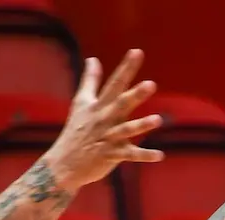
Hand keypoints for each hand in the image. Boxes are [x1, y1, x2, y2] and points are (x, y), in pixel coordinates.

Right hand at [45, 49, 164, 188]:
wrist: (64, 163)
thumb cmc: (76, 130)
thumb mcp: (81, 103)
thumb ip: (90, 81)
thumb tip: (93, 59)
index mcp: (99, 105)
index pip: (114, 82)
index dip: (126, 68)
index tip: (137, 52)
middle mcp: (104, 119)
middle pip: (121, 104)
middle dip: (136, 94)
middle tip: (151, 84)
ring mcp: (108, 137)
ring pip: (127, 130)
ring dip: (142, 125)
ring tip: (158, 119)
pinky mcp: (111, 155)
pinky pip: (130, 155)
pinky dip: (145, 156)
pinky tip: (160, 155)